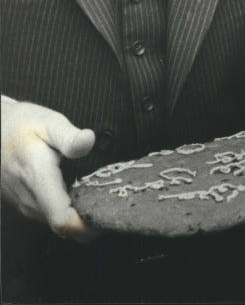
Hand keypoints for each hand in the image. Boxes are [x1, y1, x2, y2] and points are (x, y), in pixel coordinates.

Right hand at [1, 96, 96, 240]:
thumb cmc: (22, 124)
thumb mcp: (48, 122)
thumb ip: (69, 135)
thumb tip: (89, 141)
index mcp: (38, 179)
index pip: (62, 220)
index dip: (87, 226)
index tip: (109, 212)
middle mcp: (31, 200)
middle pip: (65, 229)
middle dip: (91, 221)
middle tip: (115, 200)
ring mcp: (26, 205)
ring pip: (58, 226)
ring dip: (81, 217)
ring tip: (102, 194)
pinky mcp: (27, 205)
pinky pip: (51, 217)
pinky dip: (70, 211)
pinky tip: (84, 193)